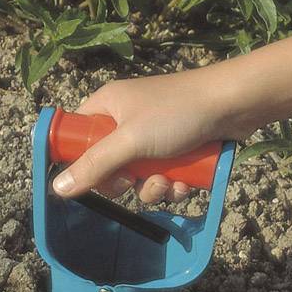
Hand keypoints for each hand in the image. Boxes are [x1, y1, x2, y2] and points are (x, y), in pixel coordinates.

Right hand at [50, 69, 245, 205]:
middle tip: (134, 181)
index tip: (90, 179)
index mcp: (109, 105)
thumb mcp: (132, 140)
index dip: (80, 160)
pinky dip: (173, 185)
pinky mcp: (178, 148)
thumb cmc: (178, 112)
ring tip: (169, 182)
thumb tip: (57, 187)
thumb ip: (95, 165)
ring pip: (139, 176)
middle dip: (124, 182)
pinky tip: (186, 183)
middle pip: (109, 163)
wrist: (234, 103)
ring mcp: (154, 134)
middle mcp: (128, 118)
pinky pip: (164, 176)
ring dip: (153, 188)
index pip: (79, 135)